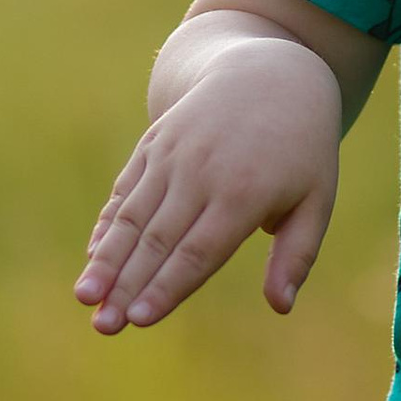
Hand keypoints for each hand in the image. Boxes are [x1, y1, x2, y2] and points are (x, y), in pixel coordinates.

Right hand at [76, 32, 344, 333]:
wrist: (271, 73)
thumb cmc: (302, 149)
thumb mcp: (316, 199)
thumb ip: (297, 254)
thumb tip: (281, 306)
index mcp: (244, 193)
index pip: (198, 252)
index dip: (167, 287)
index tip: (141, 320)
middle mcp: (201, 173)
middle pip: (158, 240)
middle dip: (127, 286)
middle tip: (104, 327)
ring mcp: (173, 155)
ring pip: (133, 217)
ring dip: (107, 260)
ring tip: (84, 298)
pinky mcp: (155, 143)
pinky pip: (127, 190)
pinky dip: (108, 224)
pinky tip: (93, 257)